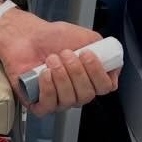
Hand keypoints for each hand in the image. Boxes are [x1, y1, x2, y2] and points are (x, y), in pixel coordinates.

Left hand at [0, 11, 119, 119]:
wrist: (26, 35)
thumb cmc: (52, 38)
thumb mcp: (85, 37)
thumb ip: (104, 49)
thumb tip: (115, 65)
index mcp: (89, 79)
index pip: (105, 87)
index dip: (97, 73)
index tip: (86, 54)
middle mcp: (75, 92)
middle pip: (87, 95)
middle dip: (76, 71)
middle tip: (65, 53)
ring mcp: (58, 100)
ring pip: (69, 100)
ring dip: (61, 76)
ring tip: (52, 59)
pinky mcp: (39, 103)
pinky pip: (48, 105)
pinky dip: (48, 88)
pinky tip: (44, 73)